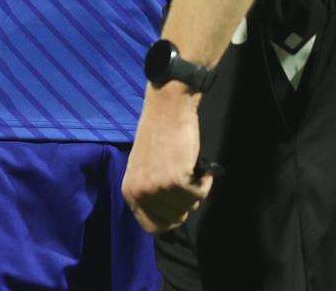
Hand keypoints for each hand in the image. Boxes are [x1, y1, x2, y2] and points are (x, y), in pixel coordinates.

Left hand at [121, 84, 211, 232]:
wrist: (167, 109)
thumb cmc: (158, 135)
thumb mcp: (143, 168)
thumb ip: (149, 193)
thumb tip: (167, 216)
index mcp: (130, 191)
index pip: (151, 226)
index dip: (169, 220)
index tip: (179, 206)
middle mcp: (140, 193)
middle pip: (174, 220)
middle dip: (185, 204)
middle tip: (188, 182)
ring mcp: (157, 188)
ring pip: (189, 208)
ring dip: (196, 191)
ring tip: (193, 170)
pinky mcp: (176, 180)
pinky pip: (200, 194)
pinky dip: (206, 182)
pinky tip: (202, 168)